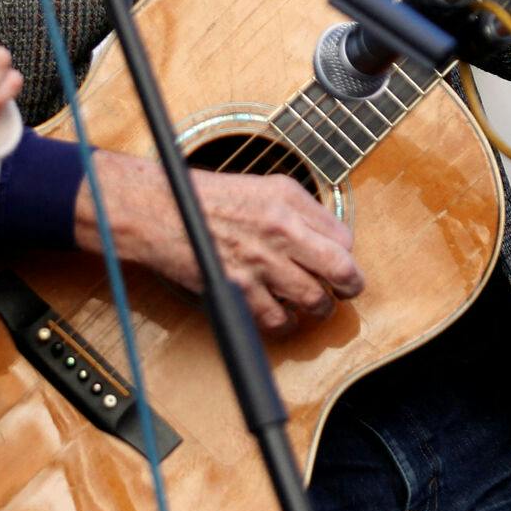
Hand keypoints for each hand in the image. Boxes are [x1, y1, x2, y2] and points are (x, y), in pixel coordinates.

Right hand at [77, 152, 363, 333]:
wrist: (160, 210)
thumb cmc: (204, 198)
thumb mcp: (260, 186)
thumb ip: (297, 208)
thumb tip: (326, 236)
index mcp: (287, 199)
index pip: (342, 236)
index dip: (344, 253)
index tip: (338, 261)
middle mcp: (280, 228)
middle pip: (341, 270)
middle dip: (350, 287)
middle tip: (346, 291)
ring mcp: (260, 261)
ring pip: (314, 300)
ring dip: (318, 308)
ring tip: (313, 305)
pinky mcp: (239, 288)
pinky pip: (277, 320)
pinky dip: (284, 324)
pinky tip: (282, 316)